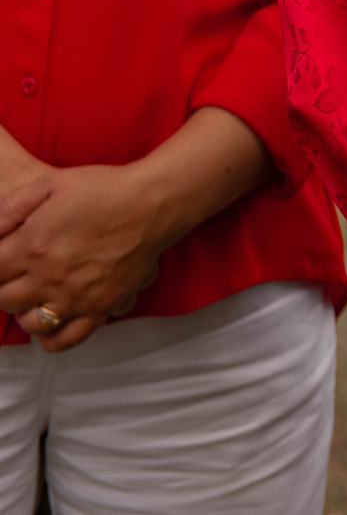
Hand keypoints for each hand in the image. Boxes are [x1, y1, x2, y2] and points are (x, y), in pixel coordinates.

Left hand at [0, 164, 179, 350]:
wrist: (155, 202)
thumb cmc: (107, 190)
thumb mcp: (50, 184)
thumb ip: (10, 207)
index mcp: (33, 245)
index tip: (5, 256)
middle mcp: (50, 276)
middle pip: (4, 299)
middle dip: (4, 286)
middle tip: (17, 272)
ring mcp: (75, 296)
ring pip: (29, 322)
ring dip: (24, 310)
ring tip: (34, 293)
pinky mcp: (99, 307)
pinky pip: (65, 339)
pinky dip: (50, 338)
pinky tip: (51, 320)